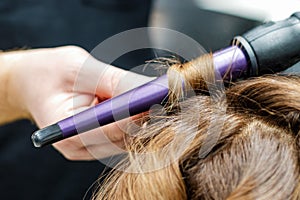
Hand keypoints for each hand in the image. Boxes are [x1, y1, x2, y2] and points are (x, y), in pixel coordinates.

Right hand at [3, 46, 152, 159]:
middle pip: (122, 139)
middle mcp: (79, 147)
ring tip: (150, 95)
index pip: (108, 130)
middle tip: (160, 94)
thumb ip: (112, 80)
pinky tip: (140, 103)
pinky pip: (125, 136)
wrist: (33, 82)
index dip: (133, 114)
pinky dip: (136, 120)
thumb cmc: (50, 72)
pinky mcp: (100, 143)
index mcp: (66, 132)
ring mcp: (90, 148)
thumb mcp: (78, 68)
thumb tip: (147, 88)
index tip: (154, 97)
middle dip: (143, 116)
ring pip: (128, 140)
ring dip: (143, 119)